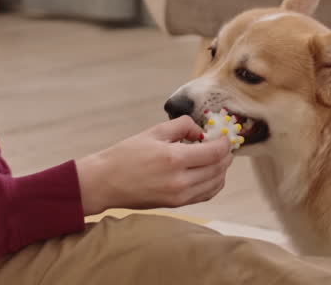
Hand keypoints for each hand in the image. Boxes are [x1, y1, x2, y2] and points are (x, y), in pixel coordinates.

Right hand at [75, 116, 233, 214]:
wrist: (104, 183)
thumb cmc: (125, 155)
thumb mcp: (154, 132)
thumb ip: (182, 125)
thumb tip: (201, 131)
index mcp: (174, 159)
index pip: (215, 152)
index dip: (225, 143)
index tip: (226, 136)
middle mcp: (180, 180)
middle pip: (219, 168)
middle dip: (226, 155)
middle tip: (225, 145)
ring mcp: (179, 195)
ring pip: (215, 183)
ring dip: (222, 170)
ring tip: (219, 158)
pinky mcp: (176, 204)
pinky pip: (205, 195)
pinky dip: (214, 183)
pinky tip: (211, 173)